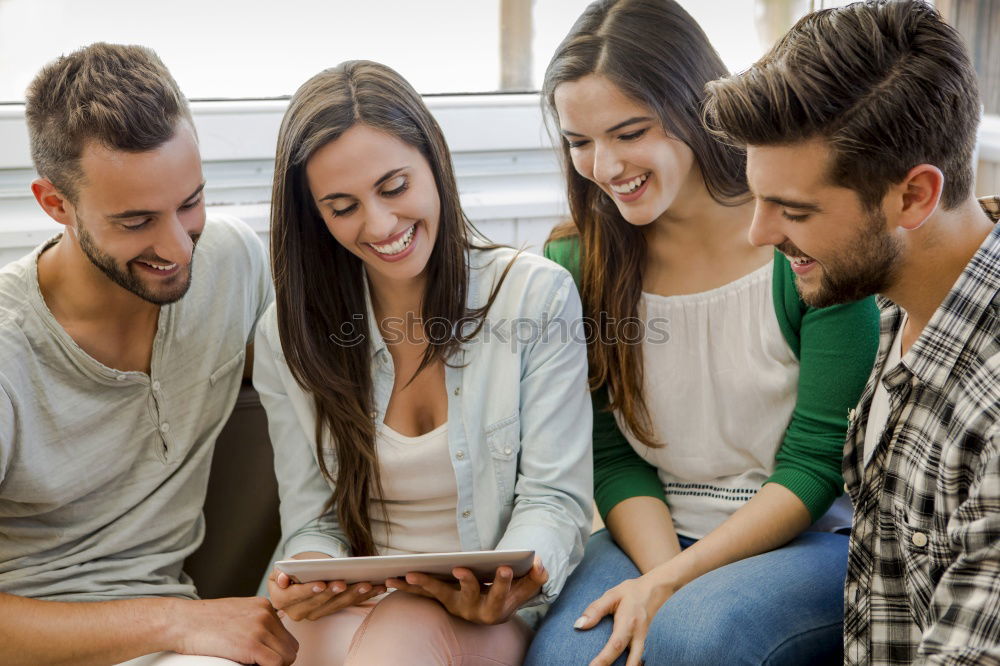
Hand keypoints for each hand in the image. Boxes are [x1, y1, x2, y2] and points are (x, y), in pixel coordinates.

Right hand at [166, 596, 298, 665]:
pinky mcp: (251, 645)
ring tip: (254, 665)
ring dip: (274, 665)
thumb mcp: (237, 611)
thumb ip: (255, 621)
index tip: (268, 658)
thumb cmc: (203, 621)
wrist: (182, 621)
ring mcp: (259, 629)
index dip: (279, 650)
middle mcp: (265, 614)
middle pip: (290, 646)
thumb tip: (269, 640)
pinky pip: (275, 664)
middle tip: (262, 664)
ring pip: (287, 657)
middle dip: (279, 659)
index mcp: (263, 606)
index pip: (286, 635)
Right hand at [268, 568, 385, 621]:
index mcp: (282, 600)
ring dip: (353, 595)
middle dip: (334, 592)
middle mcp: (297, 612)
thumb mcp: (282, 567)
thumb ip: (280, 571)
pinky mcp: (330, 611)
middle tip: (345, 582)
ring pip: (336, 605)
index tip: (322, 583)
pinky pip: (348, 605)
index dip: (308, 590)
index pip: (295, 596)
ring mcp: (315, 614)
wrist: (297, 577)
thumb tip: (282, 578)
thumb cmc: (290, 570)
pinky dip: (364, 596)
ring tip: (367, 584)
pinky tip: (377, 588)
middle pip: (319, 602)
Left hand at [385, 556, 546, 624]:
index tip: (504, 567)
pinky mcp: (440, 599)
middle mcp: (473, 610)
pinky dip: (406, 587)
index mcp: (496, 608)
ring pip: (438, 595)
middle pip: (469, 595)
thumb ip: (536, 577)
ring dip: (423, 585)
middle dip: (467, 582)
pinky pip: (421, 594)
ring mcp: (454, 605)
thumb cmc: (511, 594)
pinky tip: (389, 580)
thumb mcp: (526, 587)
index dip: (503, 582)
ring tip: (410, 574)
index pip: (502, 593)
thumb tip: (539, 563)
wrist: (492, 612)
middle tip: (461, 568)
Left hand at [575, 574, 670, 665]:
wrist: (655, 589)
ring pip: (637, 661)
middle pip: (631, 661)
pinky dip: (632, 664)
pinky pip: (639, 657)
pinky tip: (623, 665)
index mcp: (628, 623)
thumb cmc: (631, 592)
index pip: (615, 645)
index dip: (603, 660)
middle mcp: (638, 634)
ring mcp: (643, 640)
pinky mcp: (644, 641)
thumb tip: (579, 625)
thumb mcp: (611, 595)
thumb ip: (595, 610)